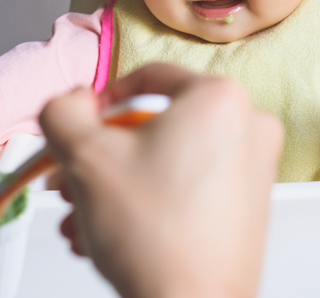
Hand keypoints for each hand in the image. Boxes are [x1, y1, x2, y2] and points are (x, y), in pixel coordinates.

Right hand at [40, 64, 283, 297]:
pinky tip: (115, 231)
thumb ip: (64, 111)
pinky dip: (149, 202)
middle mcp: (249, 126)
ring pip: (166, 160)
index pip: (144, 79)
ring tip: (87, 215)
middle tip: (74, 179)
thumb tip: (70, 103)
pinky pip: (188, 186)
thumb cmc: (157, 240)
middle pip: (154, 125)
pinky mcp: (250, 205)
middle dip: (103, 156)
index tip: (80, 129)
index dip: (99, 105)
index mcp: (219, 97)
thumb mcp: (85, 157)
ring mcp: (255, 168)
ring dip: (117, 184)